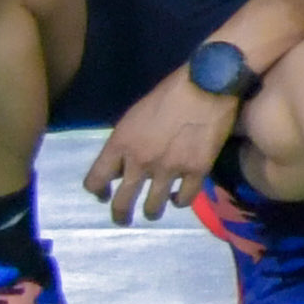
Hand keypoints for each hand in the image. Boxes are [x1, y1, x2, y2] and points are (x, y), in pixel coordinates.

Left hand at [84, 70, 240, 227]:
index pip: (95, 180)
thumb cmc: (169, 93)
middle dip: (120, 215)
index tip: (103, 194)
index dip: (97, 191)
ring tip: (154, 212)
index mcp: (120, 144)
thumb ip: (126, 143)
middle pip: (121, 202)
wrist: (208, 84)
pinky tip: (179, 197)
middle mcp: (140, 162)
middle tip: (123, 219)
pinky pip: (184, 199)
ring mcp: (169, 168)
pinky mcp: (197, 170)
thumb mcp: (135, 116)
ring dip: (151, 212)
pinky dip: (179, 201)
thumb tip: (124, 165)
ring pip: (153, 207)